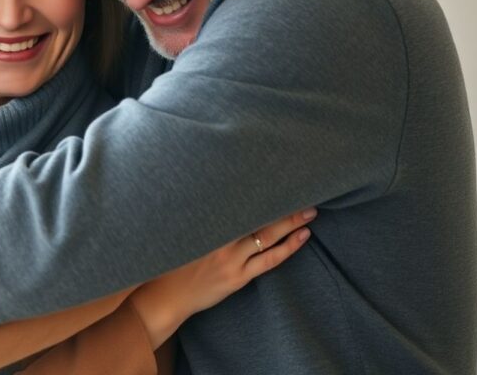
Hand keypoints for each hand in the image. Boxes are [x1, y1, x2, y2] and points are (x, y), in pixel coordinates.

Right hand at [129, 208, 315, 348]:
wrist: (167, 296)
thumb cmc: (174, 264)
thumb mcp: (186, 234)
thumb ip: (205, 219)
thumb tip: (225, 202)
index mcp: (209, 225)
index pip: (240, 204)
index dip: (260, 192)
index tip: (276, 180)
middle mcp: (221, 239)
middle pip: (258, 217)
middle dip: (282, 205)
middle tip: (303, 192)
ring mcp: (231, 259)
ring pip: (268, 236)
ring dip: (291, 223)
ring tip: (309, 213)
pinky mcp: (238, 277)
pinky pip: (269, 260)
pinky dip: (287, 248)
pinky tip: (301, 237)